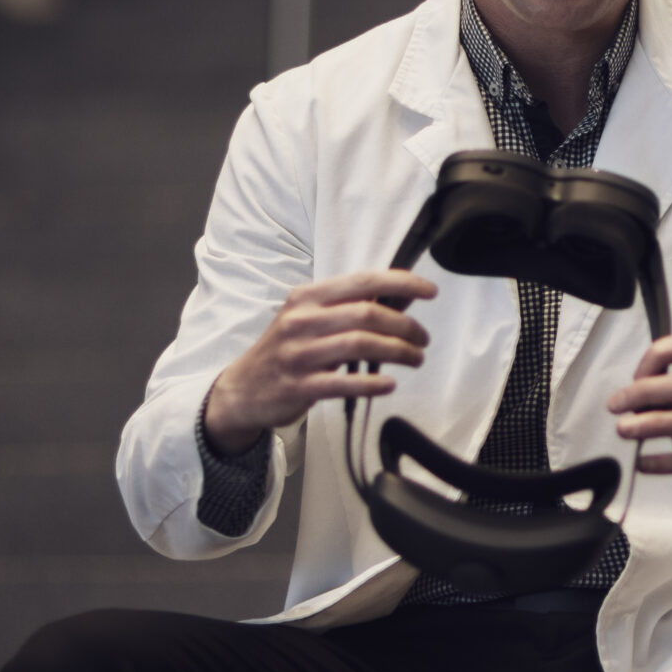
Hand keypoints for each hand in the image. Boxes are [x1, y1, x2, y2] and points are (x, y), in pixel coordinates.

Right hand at [204, 270, 437, 452]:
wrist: (242, 389)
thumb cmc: (286, 350)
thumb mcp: (308, 319)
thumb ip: (347, 308)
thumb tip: (399, 302)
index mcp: (307, 298)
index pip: (363, 282)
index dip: (401, 284)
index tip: (429, 291)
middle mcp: (301, 321)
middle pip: (367, 314)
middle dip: (405, 326)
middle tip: (423, 339)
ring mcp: (299, 354)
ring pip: (360, 345)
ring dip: (398, 352)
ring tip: (415, 358)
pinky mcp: (299, 386)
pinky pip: (344, 383)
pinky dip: (373, 383)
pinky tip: (389, 384)